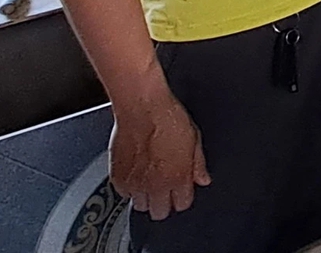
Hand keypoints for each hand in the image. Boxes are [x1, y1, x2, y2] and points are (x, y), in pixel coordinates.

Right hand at [110, 91, 210, 220]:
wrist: (141, 106)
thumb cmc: (167, 116)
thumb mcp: (194, 138)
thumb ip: (199, 164)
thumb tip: (203, 179)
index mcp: (178, 177)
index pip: (182, 204)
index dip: (182, 197)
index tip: (181, 189)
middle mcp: (156, 185)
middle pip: (160, 213)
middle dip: (164, 203)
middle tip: (164, 187)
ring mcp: (135, 183)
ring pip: (140, 206)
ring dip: (145, 196)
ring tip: (148, 179)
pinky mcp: (117, 177)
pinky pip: (123, 193)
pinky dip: (128, 186)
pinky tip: (135, 172)